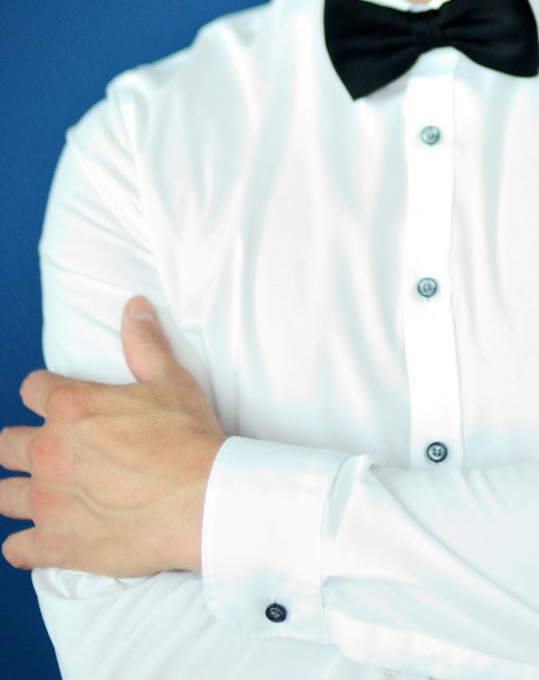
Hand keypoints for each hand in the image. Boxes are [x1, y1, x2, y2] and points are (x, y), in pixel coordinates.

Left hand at [0, 296, 224, 576]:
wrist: (202, 499)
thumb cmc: (187, 438)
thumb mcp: (169, 378)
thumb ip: (144, 342)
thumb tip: (135, 306)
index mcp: (71, 407)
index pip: (32, 389)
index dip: (44, 392)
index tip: (54, 401)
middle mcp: (49, 451)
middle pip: (5, 444)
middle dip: (18, 445)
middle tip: (42, 451)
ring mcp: (48, 501)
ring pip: (4, 497)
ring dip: (16, 493)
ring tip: (33, 494)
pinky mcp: (57, 544)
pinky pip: (18, 548)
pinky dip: (24, 545)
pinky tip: (36, 540)